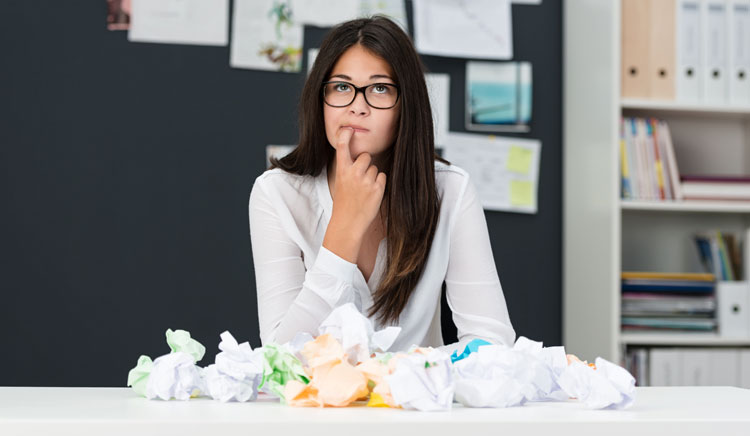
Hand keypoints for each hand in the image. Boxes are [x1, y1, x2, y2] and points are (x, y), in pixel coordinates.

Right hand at [322, 127, 386, 262]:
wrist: (348, 223)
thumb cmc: (344, 202)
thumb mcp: (341, 182)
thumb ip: (348, 168)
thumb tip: (361, 157)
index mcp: (342, 170)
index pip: (342, 147)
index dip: (346, 136)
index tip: (349, 129)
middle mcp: (353, 173)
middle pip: (366, 156)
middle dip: (366, 164)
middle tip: (360, 178)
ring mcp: (366, 181)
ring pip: (375, 168)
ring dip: (372, 177)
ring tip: (364, 190)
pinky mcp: (377, 188)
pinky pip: (382, 177)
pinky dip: (379, 184)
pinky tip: (370, 194)